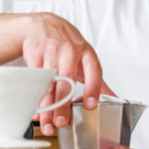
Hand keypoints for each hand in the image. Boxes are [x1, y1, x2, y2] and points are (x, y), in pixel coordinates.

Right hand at [22, 12, 114, 134]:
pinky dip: (33, 96)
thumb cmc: (67, 45)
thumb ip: (98, 80)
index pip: (94, 70)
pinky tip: (35, 108)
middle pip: (67, 80)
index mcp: (86, 53)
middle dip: (63, 104)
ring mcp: (51, 50)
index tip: (91, 105)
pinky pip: (34, 79)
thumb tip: (115, 99)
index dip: (93, 88)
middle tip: (62, 122)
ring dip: (46, 106)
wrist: (44, 25)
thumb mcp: (85, 58)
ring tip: (47, 123)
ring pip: (48, 83)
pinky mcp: (35, 52)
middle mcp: (70, 50)